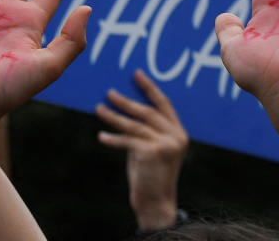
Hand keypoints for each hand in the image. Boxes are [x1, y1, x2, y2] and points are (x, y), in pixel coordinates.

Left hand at [96, 69, 187, 230]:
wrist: (156, 204)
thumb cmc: (150, 176)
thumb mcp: (151, 149)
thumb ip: (145, 131)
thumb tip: (123, 108)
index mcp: (179, 133)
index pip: (164, 104)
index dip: (149, 88)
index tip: (136, 74)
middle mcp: (176, 136)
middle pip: (147, 111)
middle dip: (126, 101)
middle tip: (109, 92)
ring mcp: (165, 144)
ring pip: (134, 125)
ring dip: (114, 116)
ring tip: (98, 109)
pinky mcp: (152, 153)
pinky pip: (128, 141)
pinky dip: (113, 138)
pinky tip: (102, 136)